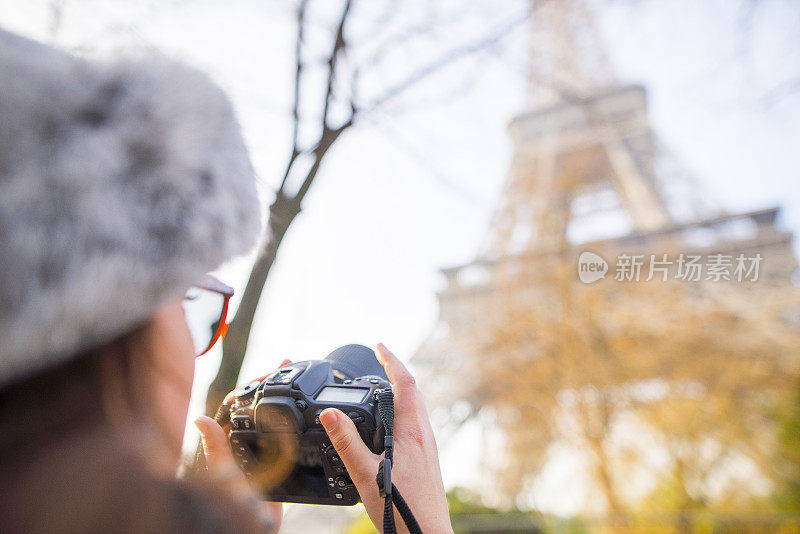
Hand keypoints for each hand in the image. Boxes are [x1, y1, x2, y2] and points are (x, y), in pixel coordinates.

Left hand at [194, 359, 292, 530]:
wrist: (251, 531)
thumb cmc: (230, 508)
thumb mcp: (224, 478)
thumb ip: (215, 452)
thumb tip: (200, 419)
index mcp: (224, 443)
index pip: (236, 404)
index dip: (251, 385)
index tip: (269, 371)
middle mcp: (238, 444)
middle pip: (253, 405)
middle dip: (268, 383)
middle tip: (286, 364)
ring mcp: (255, 452)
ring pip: (267, 416)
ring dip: (278, 395)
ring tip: (292, 374)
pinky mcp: (271, 463)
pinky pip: (280, 433)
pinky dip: (288, 417)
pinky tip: (299, 408)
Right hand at [319, 344, 452, 533]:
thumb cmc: (403, 511)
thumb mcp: (366, 475)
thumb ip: (347, 443)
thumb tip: (329, 413)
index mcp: (412, 432)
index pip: (405, 383)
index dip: (392, 361)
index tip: (379, 346)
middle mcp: (424, 435)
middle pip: (414, 392)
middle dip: (396, 372)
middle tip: (378, 360)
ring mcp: (427, 447)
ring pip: (416, 408)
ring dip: (400, 391)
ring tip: (380, 386)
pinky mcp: (426, 460)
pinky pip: (415, 424)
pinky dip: (401, 411)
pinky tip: (387, 424)